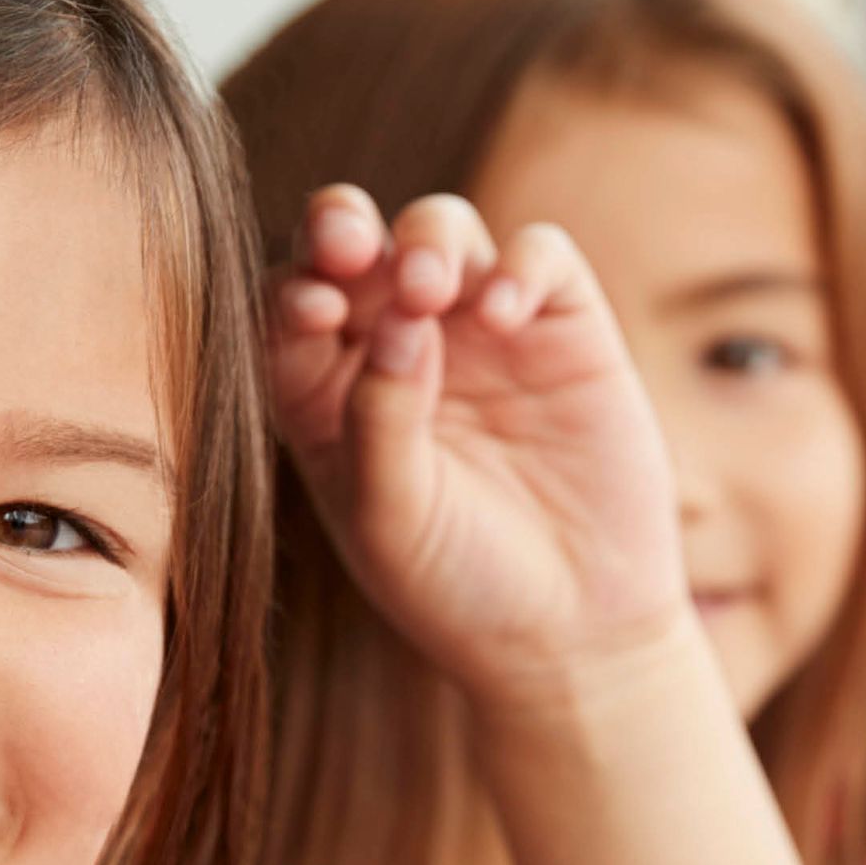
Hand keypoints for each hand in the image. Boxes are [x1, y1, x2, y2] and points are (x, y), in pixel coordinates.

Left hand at [269, 186, 693, 709]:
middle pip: (356, 248)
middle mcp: (399, 349)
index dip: (294, 291)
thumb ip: (378, 419)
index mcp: (330, 395)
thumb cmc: (459, 589)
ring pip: (443, 232)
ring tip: (429, 288)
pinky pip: (541, 257)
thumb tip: (396, 318)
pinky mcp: (565, 329)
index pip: (292, 310)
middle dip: (342, 228)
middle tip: (350, 246)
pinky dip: (521, 264)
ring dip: (427, 241)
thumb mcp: (392, 519)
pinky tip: (504, 313)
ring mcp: (483, 331)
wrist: (573, 636)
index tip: (314, 314)